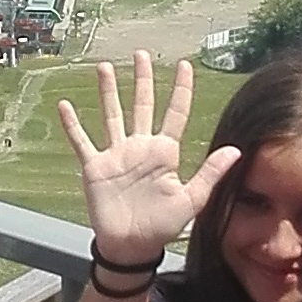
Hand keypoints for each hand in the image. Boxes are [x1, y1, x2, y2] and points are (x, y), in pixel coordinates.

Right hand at [53, 54, 237, 270]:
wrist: (131, 247)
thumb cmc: (162, 226)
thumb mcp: (191, 200)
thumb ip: (210, 173)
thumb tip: (236, 150)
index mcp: (164, 153)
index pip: (175, 113)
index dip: (180, 90)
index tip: (185, 65)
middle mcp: (140, 147)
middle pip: (142, 105)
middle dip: (143, 80)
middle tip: (142, 54)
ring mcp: (117, 155)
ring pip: (112, 114)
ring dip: (108, 91)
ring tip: (105, 67)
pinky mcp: (96, 167)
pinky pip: (82, 141)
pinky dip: (73, 125)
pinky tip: (64, 105)